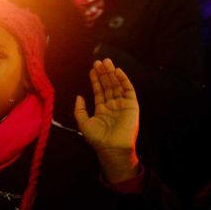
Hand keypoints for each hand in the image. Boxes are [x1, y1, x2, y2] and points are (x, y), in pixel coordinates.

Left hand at [74, 59, 139, 183]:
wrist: (112, 147)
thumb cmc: (98, 138)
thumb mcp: (84, 123)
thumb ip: (80, 110)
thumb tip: (79, 96)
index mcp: (102, 109)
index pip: (99, 91)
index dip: (95, 80)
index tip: (92, 69)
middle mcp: (113, 105)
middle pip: (108, 85)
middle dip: (103, 74)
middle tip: (98, 61)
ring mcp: (122, 104)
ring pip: (117, 85)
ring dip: (112, 73)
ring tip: (106, 62)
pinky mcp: (131, 105)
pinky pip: (128, 89)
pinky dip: (123, 80)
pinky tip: (117, 71)